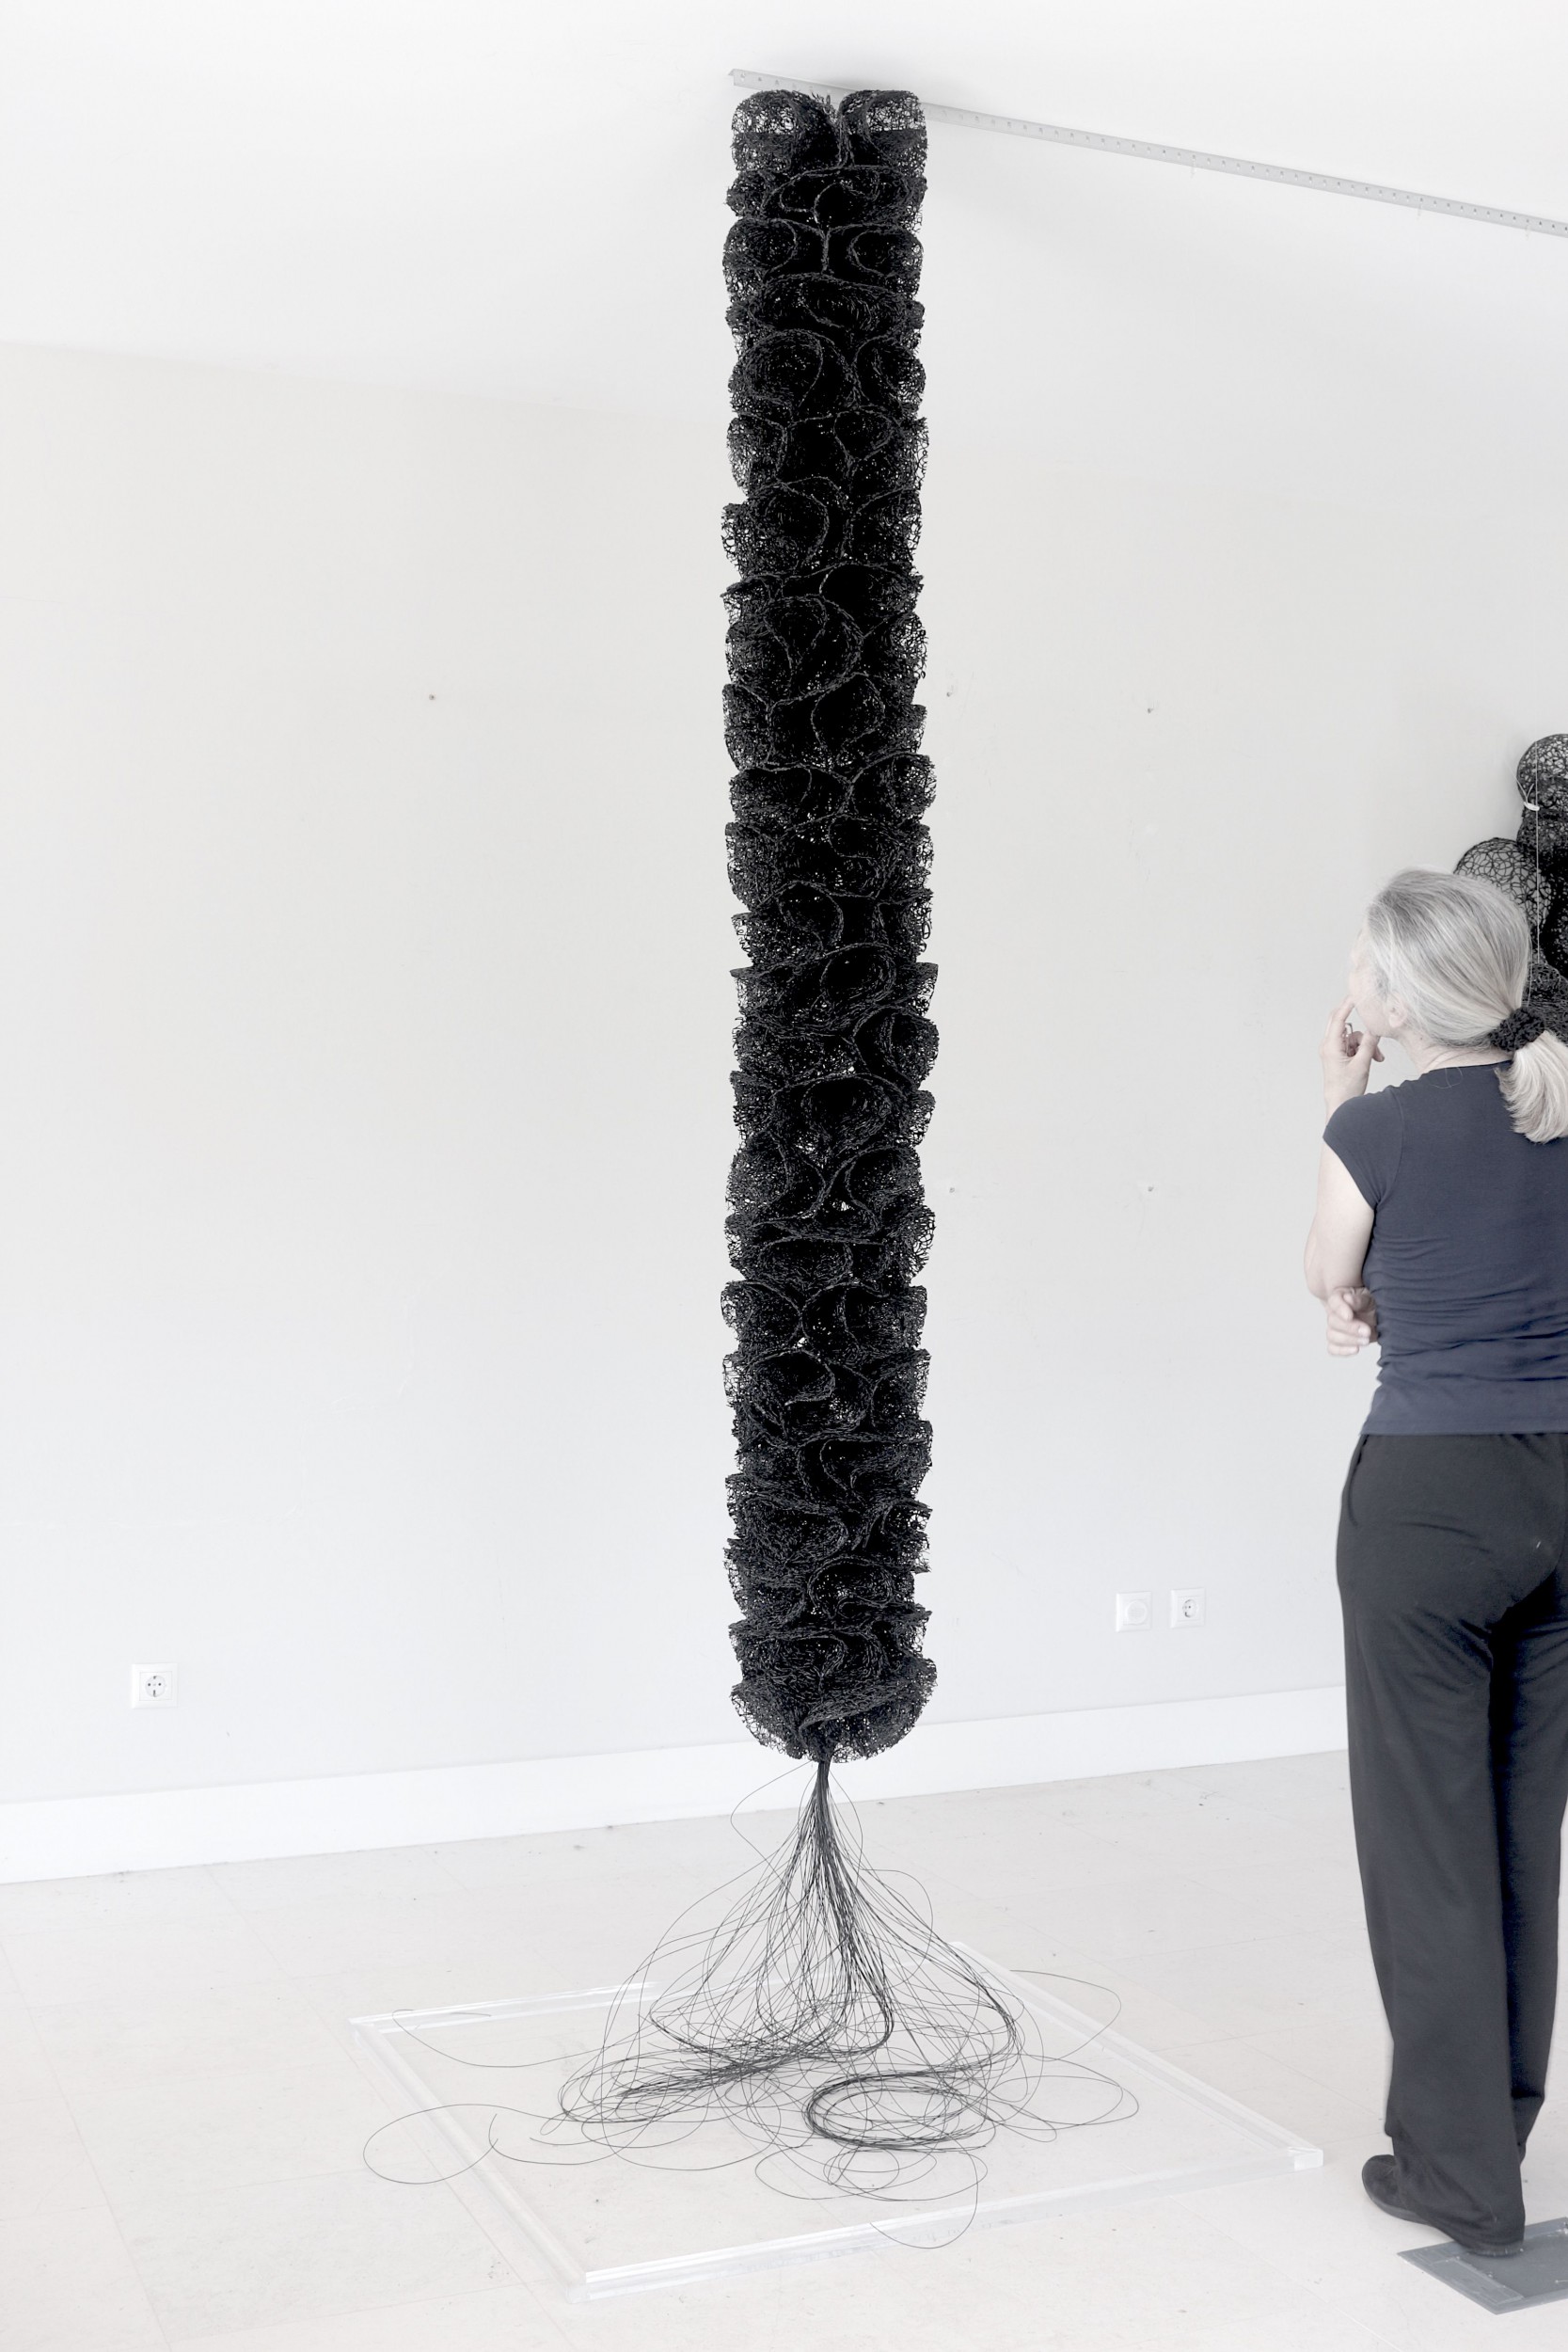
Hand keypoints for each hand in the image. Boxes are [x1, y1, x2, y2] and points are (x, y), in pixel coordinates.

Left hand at [1321, 994, 1382, 1109]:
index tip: (1355, 994)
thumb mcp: (1362, 1064)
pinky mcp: (1339, 1056)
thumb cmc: (1347, 1088)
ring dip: (1367, 1044)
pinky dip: (1364, 1049)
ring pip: (1353, 1036)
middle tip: (1368, 1010)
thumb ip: (1369, 1044)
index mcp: (1330, 1046)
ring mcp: (1334, 1050)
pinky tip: (1373, 1059)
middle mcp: (1329, 1046)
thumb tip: (1375, 1028)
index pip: (1338, 1019)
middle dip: (1359, 1023)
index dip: (1347, 1005)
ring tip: (1377, 1058)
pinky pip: (1354, 1045)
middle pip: (1342, 1023)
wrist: (1340, 1105)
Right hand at [1326, 1285, 1377, 1356]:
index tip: (1349, 1316)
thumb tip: (1348, 1299)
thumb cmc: (1374, 1304)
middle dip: (1350, 1328)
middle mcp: (1336, 1313)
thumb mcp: (1370, 1298)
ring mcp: (1337, 1328)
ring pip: (1332, 1335)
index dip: (1339, 1309)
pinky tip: (1356, 1349)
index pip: (1334, 1301)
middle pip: (1332, 1321)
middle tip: (1366, 1331)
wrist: (1381, 1317)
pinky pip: (1333, 1348)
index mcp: (1341, 1297)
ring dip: (1348, 1340)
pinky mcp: (1340, 1341)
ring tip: (1365, 1341)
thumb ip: (1359, 1300)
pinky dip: (1342, 1350)